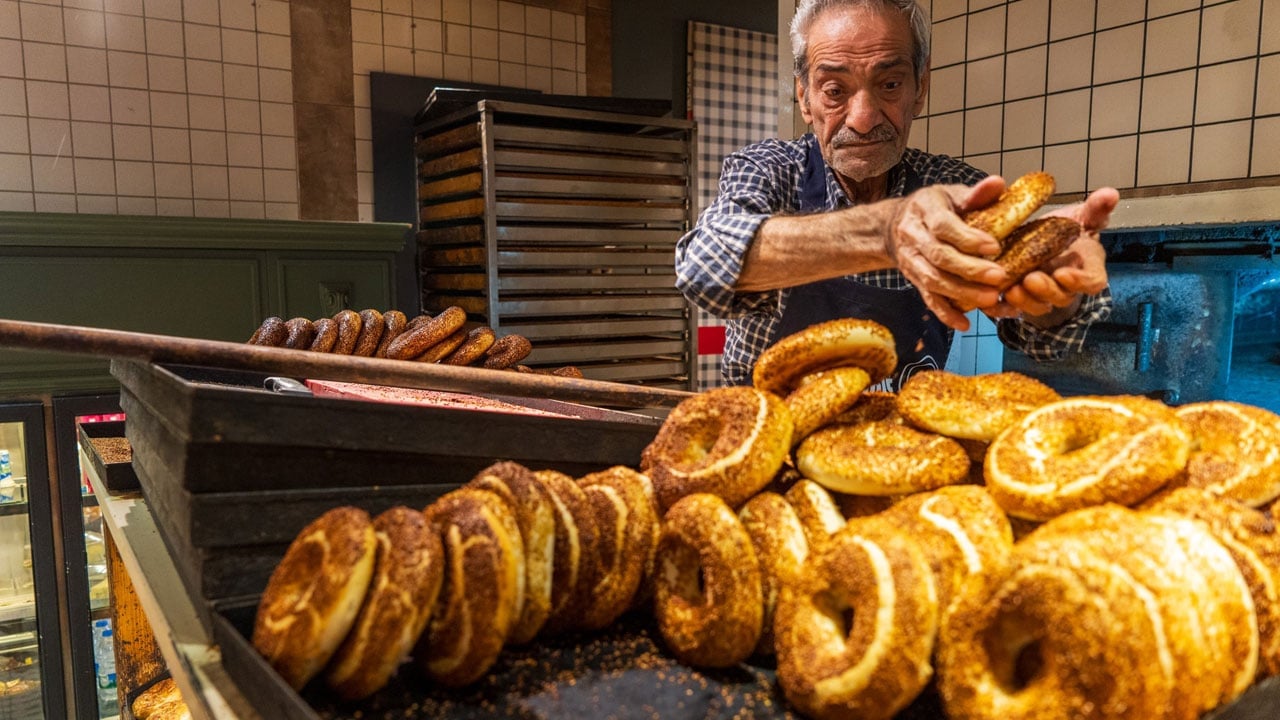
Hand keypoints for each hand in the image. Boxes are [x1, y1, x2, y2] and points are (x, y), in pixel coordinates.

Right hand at [886, 176, 1010, 330]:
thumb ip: (975, 194)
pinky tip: (965, 324)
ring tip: (990, 299)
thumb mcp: (951, 194)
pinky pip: (928, 298)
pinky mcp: (914, 280)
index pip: (945, 226)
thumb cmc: (933, 208)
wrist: (895, 226)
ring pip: (934, 281)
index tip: (995, 246)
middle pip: (940, 257)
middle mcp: (913, 237)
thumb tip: (998, 183)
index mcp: (925, 211)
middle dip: (970, 269)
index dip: (968, 238)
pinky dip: (946, 313)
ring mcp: (911, 261)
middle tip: (1000, 277)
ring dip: (962, 292)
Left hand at [991, 187, 1118, 325]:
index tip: (1063, 273)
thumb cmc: (1067, 230)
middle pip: (1061, 296)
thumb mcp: (1082, 217)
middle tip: (1031, 279)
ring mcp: (1043, 295)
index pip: (1092, 282)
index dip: (1080, 281)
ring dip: (1024, 300)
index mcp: (1087, 268)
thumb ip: (1096, 208)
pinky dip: (1003, 306)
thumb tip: (1110, 193)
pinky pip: (1013, 308)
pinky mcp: (1021, 298)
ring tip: (1010, 289)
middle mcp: (1066, 286)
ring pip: (1037, 305)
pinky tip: (992, 297)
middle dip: (1046, 290)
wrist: (1044, 239)